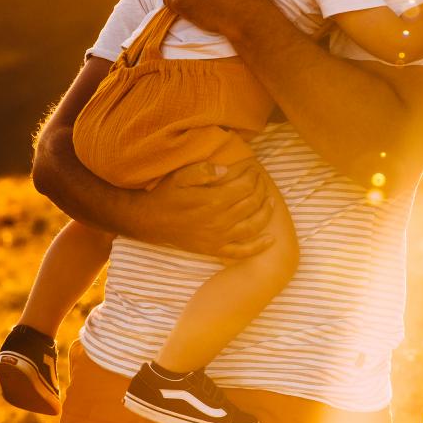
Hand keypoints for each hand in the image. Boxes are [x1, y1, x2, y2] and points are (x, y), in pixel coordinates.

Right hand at [134, 156, 273, 258]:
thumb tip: (226, 170)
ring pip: (253, 226)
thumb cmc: (166, 196)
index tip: (254, 170)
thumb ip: (204, 170)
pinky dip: (258, 247)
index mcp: (214, 200)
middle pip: (252, 204)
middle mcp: (220, 220)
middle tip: (262, 182)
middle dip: (261, 190)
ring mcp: (219, 237)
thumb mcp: (181, 176)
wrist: (150, 222)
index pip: (245, 187)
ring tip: (271, 202)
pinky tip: (270, 240)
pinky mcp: (215, 249)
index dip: (253, 177)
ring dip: (266, 213)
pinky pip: (241, 251)